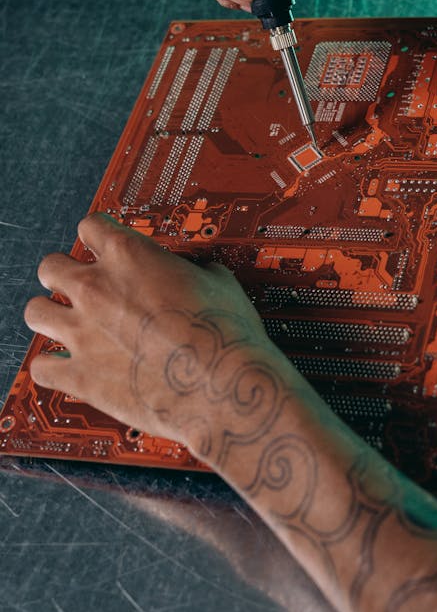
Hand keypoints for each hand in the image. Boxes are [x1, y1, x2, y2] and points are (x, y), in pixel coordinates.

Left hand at [24, 213, 289, 466]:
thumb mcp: (219, 281)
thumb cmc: (226, 334)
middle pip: (50, 266)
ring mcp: (82, 333)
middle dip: (63, 274)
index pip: (91, 226)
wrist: (225, 385)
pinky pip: (41, 368)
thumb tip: (197, 274)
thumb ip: (194, 270)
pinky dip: (52, 368)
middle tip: (80, 286)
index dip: (98, 235)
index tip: (103, 246)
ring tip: (66, 325)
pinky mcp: (80, 377)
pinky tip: (67, 368)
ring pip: (35, 312)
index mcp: (130, 256)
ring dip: (50, 315)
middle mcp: (97, 289)